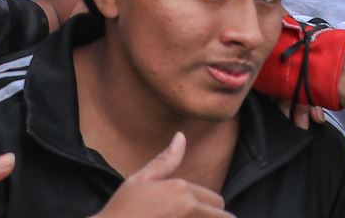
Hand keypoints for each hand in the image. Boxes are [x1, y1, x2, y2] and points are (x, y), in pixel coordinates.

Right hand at [94, 133, 232, 217]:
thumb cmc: (120, 209)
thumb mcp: (139, 181)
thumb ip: (165, 161)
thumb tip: (181, 136)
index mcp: (181, 189)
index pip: (217, 200)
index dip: (210, 208)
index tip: (193, 213)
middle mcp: (188, 207)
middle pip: (224, 217)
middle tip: (194, 216)